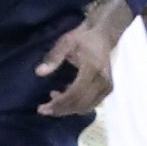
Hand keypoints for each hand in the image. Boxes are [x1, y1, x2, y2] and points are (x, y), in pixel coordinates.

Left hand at [37, 0, 128, 116]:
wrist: (103, 35)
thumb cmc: (83, 38)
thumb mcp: (66, 42)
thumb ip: (53, 57)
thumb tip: (39, 72)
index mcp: (93, 68)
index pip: (75, 93)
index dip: (59, 103)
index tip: (42, 108)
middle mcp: (103, 80)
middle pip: (80, 104)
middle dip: (60, 110)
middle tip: (42, 109)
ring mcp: (107, 86)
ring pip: (86, 107)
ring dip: (67, 109)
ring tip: (52, 98)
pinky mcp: (107, 89)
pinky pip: (91, 104)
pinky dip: (76, 106)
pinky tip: (63, 96)